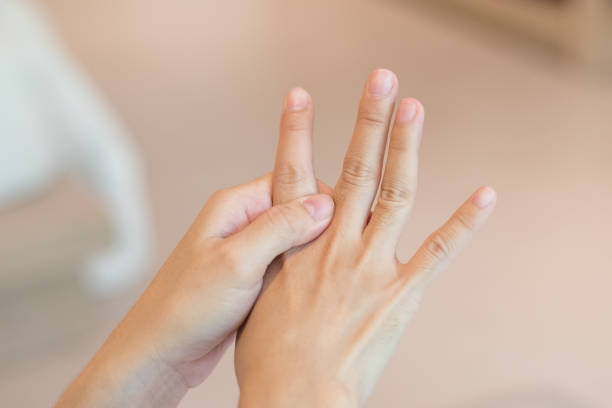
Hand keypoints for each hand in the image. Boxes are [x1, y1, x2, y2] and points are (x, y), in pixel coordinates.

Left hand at [57, 173, 333, 406]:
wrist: (162, 352)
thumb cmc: (188, 306)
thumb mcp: (238, 261)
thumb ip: (281, 228)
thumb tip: (324, 203)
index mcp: (233, 206)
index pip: (289, 181)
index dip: (320, 197)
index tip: (347, 217)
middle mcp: (239, 223)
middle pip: (293, 210)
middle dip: (320, 226)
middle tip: (346, 248)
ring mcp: (244, 251)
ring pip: (291, 241)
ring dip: (310, 252)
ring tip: (335, 270)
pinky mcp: (248, 278)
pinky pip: (283, 265)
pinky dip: (299, 272)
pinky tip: (316, 288)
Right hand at [235, 69, 496, 406]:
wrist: (294, 398)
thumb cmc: (268, 356)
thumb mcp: (257, 300)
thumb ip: (275, 263)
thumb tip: (282, 244)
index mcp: (293, 246)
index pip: (292, 174)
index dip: (294, 132)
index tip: (299, 97)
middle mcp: (334, 245)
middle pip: (354, 169)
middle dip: (368, 120)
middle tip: (380, 80)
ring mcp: (371, 266)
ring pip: (394, 194)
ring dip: (406, 148)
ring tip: (415, 108)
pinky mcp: (401, 293)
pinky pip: (439, 251)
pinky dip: (464, 221)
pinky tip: (485, 194)